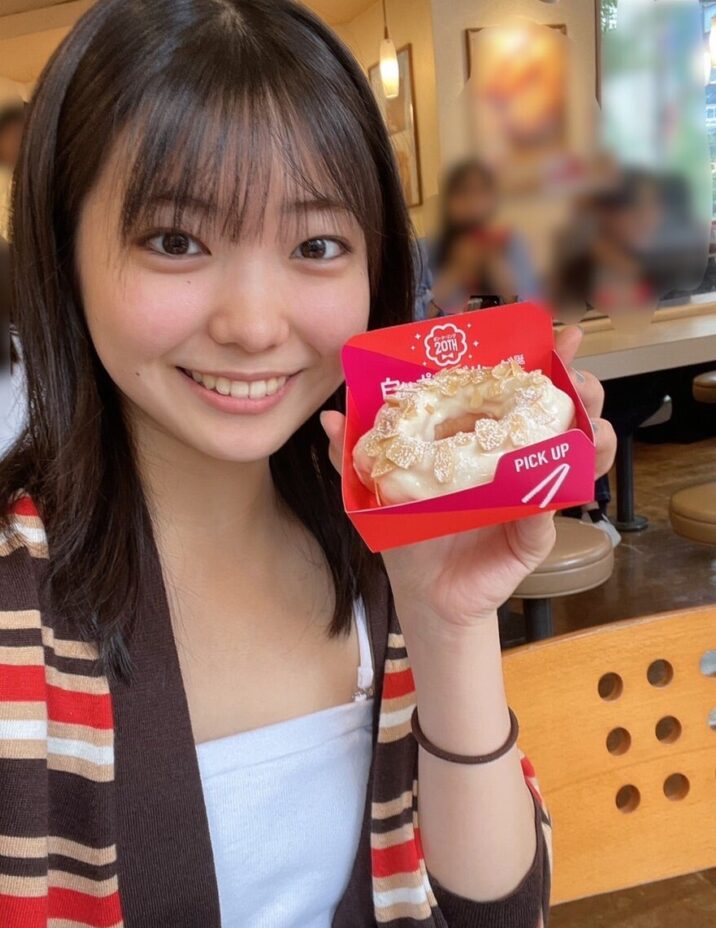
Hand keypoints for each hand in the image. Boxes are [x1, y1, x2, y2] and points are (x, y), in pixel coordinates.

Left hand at [321, 326, 616, 631]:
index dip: (544, 362)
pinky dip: (573, 485)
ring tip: (593, 424)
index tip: (562, 336)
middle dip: (581, 388)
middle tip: (578, 380)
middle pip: (562, 413)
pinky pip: (560, 506)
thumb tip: (331, 419)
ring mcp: (533, 492)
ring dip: (596, 431)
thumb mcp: (381, 489)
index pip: (518, 392)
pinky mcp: (537, 530)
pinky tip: (573, 471)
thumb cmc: (411, 534)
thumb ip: (354, 455)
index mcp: (484, 441)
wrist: (425, 591)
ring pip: (580, 452)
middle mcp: (516, 460)